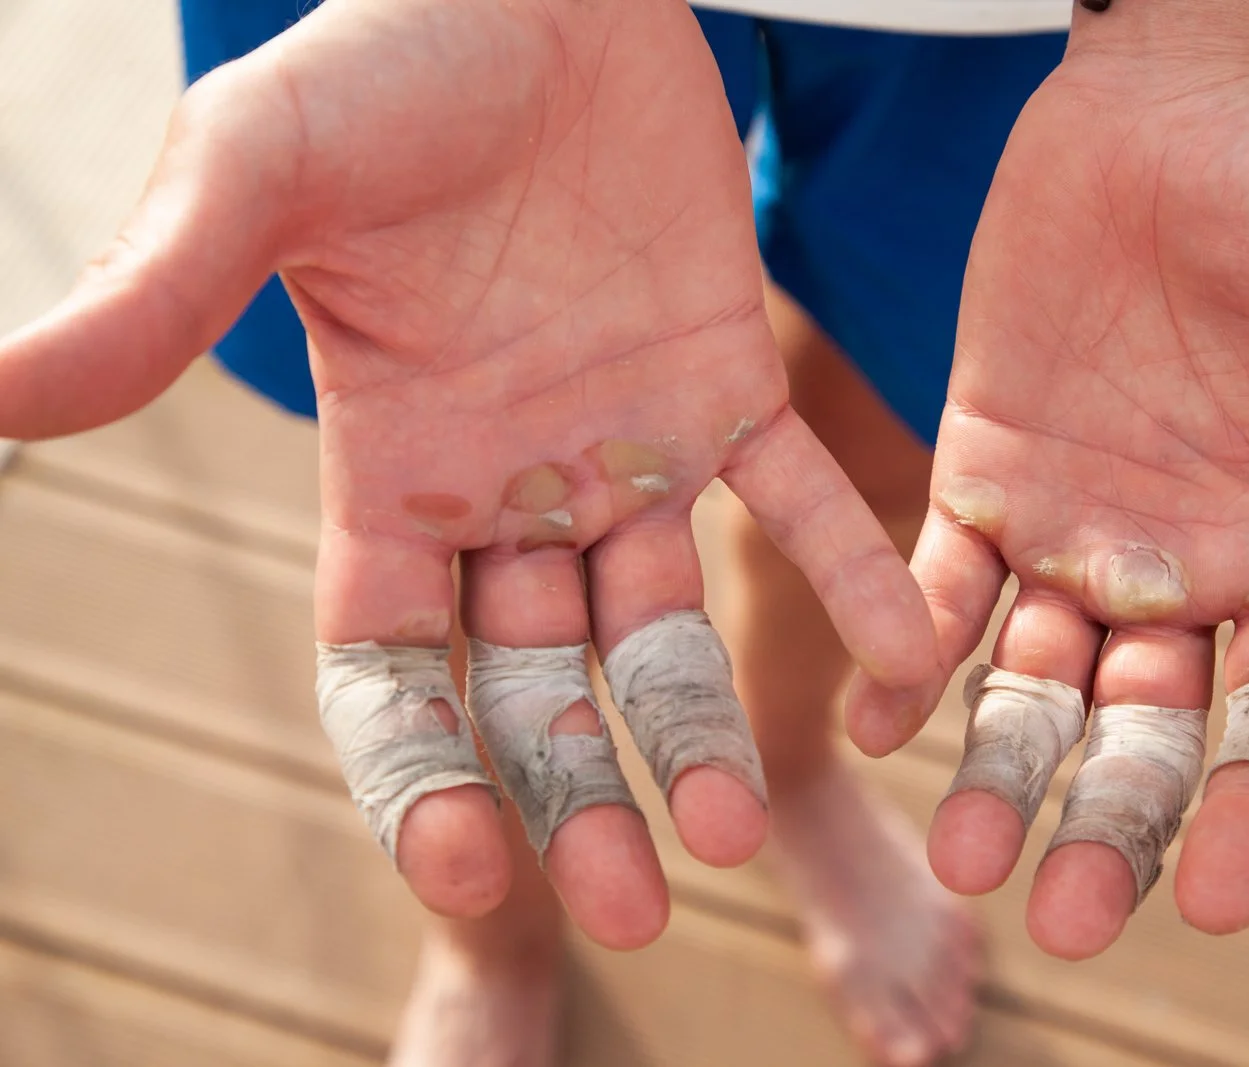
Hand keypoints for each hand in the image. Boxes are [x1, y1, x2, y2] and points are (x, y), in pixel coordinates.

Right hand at [1, 0, 933, 948]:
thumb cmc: (385, 64)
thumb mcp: (260, 171)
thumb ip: (158, 290)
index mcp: (393, 473)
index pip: (392, 665)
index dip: (420, 768)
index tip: (466, 867)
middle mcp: (511, 490)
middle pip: (535, 682)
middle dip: (572, 792)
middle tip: (632, 902)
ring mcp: (628, 448)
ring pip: (664, 626)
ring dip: (696, 728)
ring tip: (732, 831)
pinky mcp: (731, 384)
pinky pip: (802, 502)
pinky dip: (855, 576)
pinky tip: (910, 661)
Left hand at [849, 24, 1248, 957]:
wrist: (1175, 108)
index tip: (1218, 898)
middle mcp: (1175, 568)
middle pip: (1143, 736)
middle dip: (1108, 826)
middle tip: (1062, 919)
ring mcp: (1071, 530)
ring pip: (1031, 686)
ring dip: (1000, 773)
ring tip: (969, 854)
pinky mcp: (981, 472)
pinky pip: (933, 586)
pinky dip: (903, 651)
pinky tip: (875, 718)